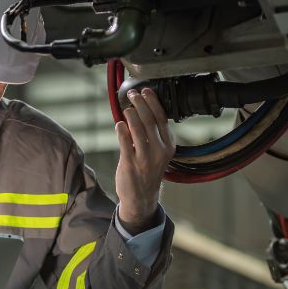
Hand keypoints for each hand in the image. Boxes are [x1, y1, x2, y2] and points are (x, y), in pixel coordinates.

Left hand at [114, 87, 175, 233]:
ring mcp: (145, 158)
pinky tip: (119, 124)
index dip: (152, 102)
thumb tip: (140, 109)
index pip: (161, 118)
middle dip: (140, 103)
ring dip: (130, 114)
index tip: (145, 91)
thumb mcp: (158, 153)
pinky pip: (125, 142)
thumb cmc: (148, 171)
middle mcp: (159, 151)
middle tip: (132, 95)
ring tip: (126, 109)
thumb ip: (152, 134)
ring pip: (137, 128)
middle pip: (149, 120)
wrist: (142, 197)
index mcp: (168, 146)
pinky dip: (121, 130)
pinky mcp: (130, 163)